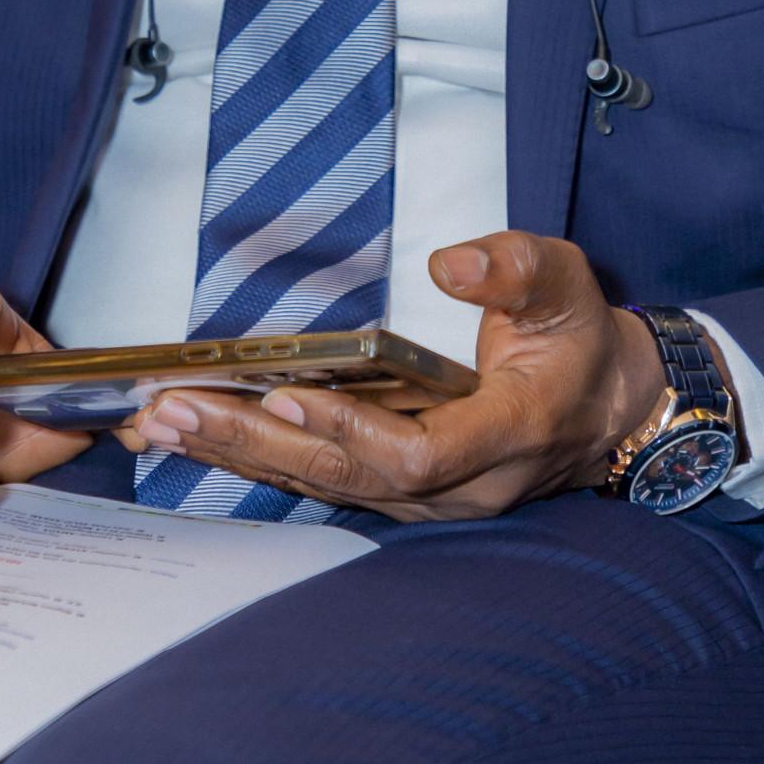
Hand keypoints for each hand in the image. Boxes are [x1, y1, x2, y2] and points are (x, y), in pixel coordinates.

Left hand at [123, 232, 668, 520]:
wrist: (603, 408)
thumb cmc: (577, 338)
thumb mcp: (567, 284)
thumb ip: (515, 269)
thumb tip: (449, 262)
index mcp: (504, 436)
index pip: (414, 455)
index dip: (348, 430)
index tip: (285, 393)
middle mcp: (459, 487)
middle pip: (345, 476)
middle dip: (256, 441)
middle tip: (178, 406)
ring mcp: (425, 500)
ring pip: (321, 484)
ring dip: (238, 452)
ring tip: (160, 418)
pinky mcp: (395, 490)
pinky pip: (317, 479)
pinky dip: (253, 455)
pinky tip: (192, 433)